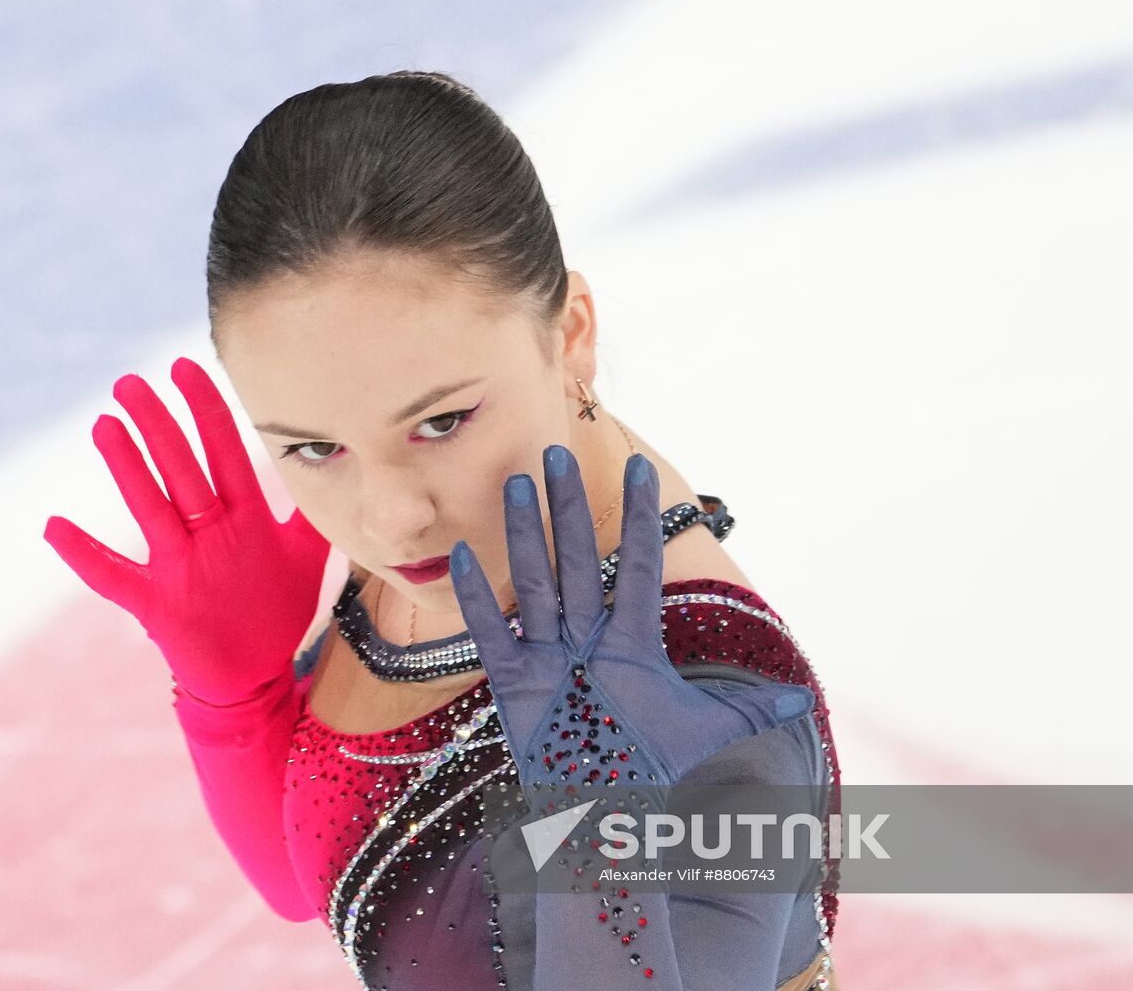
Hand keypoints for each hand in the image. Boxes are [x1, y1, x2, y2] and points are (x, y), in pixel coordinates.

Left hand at [43, 356, 330, 704]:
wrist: (254, 682)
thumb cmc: (279, 612)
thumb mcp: (308, 557)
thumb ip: (308, 508)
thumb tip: (327, 456)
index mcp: (252, 524)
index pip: (228, 454)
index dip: (207, 409)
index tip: (185, 367)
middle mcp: (217, 540)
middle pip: (184, 471)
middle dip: (158, 424)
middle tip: (130, 383)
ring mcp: (183, 571)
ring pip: (151, 508)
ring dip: (126, 466)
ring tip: (103, 422)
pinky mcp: (155, 606)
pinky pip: (113, 578)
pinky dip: (82, 554)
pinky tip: (52, 525)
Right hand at [449, 445, 813, 799]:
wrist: (609, 812)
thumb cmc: (653, 769)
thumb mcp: (707, 733)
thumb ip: (750, 709)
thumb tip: (803, 699)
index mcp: (633, 641)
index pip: (637, 565)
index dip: (639, 517)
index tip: (637, 467)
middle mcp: (588, 638)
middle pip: (578, 559)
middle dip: (568, 507)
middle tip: (555, 453)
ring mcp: (549, 657)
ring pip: (536, 583)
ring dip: (525, 534)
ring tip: (515, 484)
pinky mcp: (516, 684)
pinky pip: (491, 634)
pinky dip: (477, 599)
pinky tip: (462, 556)